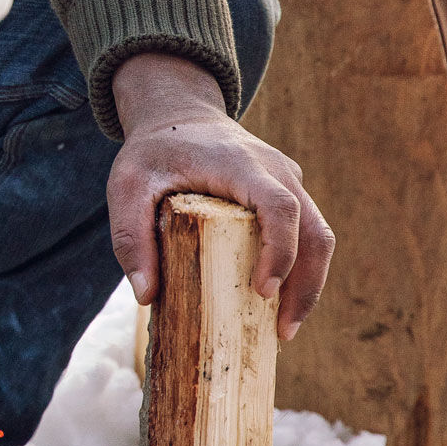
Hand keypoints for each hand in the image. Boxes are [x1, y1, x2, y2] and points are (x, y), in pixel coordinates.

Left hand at [107, 52, 333, 341]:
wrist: (179, 113)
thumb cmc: (153, 151)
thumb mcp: (126, 186)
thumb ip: (129, 235)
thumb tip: (146, 296)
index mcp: (240, 164)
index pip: (279, 207)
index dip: (280, 250)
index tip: (263, 290)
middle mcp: (275, 169)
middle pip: (314, 230)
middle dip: (306, 284)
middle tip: (283, 331)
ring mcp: (288, 178)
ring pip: (320, 234)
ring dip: (310, 282)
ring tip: (284, 328)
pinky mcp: (288, 189)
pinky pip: (308, 230)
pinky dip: (302, 266)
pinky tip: (279, 300)